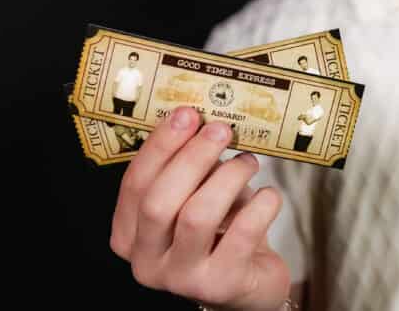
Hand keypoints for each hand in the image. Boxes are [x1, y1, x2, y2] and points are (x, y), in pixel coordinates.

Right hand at [110, 106, 289, 310]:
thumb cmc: (221, 230)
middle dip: (192, 157)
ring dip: (227, 178)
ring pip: (197, 216)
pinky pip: (242, 234)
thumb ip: (192, 167)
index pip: (134, 185)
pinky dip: (260, 205)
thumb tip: (205, 121)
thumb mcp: (197, 196)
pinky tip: (269, 194)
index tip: (187, 113)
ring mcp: (182, 279)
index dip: (160, 146)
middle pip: (159, 202)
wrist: (250, 282)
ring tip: (249, 162)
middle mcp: (147, 261)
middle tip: (221, 129)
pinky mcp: (222, 285)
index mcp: (130, 235)